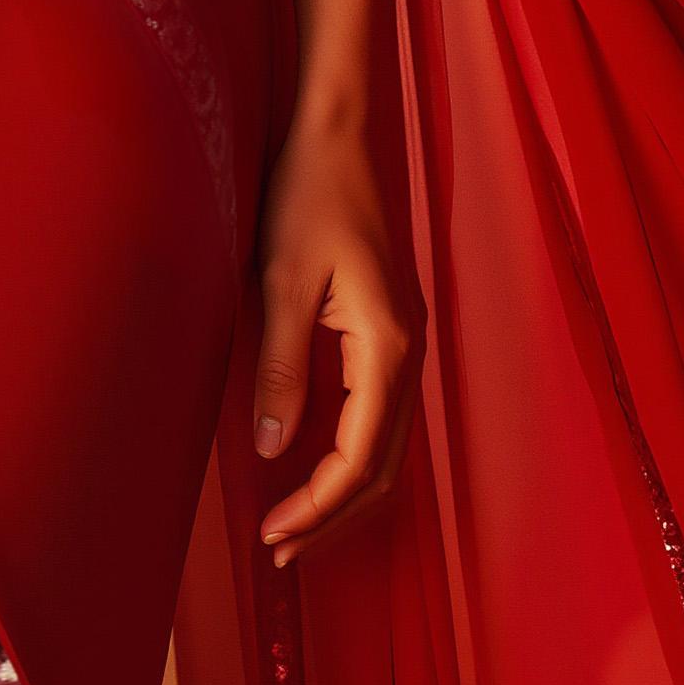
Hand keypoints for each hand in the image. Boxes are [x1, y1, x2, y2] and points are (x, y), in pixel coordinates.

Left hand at [251, 114, 418, 567]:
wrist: (337, 133)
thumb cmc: (307, 195)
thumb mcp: (281, 281)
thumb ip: (282, 368)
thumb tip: (274, 449)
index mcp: (388, 348)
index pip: (359, 460)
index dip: (318, 508)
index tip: (274, 538)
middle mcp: (409, 355)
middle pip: (383, 469)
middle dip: (333, 516)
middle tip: (281, 551)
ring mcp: (405, 342)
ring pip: (387, 446)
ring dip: (343, 490)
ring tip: (294, 522)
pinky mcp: (391, 330)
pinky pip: (380, 414)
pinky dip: (350, 453)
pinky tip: (314, 461)